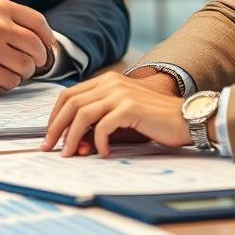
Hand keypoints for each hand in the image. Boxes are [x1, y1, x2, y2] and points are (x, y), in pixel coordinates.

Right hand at [0, 0, 55, 93]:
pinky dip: (12, 81)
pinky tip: (7, 75)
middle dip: (40, 56)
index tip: (48, 43)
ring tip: (23, 69)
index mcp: (3, 7)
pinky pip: (10, 80)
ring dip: (28, 70)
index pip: (38, 22)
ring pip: (25, 65)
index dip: (48, 35)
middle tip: (37, 60)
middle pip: (35, 46)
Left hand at [42, 72, 191, 156]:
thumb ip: (99, 125)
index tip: (50, 135)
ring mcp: (121, 93)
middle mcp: (112, 83)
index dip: (55, 115)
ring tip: (70, 154)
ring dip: (71, 137)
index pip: (69, 94)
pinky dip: (98, 142)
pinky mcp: (130, 107)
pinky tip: (103, 153)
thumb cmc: (154, 120)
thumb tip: (76, 144)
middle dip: (55, 127)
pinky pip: (103, 126)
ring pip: (82, 114)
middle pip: (71, 103)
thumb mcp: (121, 119)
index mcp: (108, 81)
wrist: (185, 118)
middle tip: (50, 148)